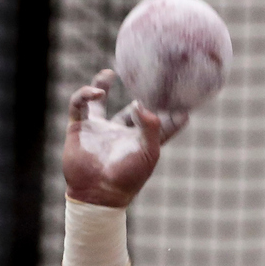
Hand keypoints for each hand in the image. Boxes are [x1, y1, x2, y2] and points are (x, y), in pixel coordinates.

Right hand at [63, 69, 188, 207]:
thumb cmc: (127, 177)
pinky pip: (79, 105)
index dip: (173, 114)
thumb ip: (150, 127)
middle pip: (133, 111)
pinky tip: (98, 91)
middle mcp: (121, 134)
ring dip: (102, 85)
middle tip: (147, 80)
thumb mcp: (147, 152)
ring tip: (110, 72)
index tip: (186, 102)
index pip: (161, 124)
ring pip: (99, 102)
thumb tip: (142, 103)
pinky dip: (85, 94)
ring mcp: (99, 130)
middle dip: (140, 98)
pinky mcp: (79, 128)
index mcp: (142, 142)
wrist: (97, 193)